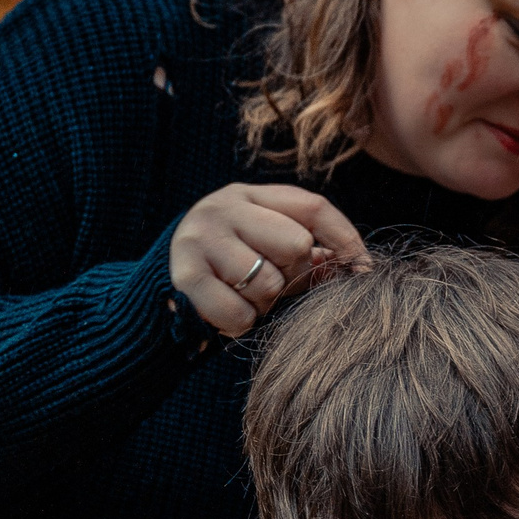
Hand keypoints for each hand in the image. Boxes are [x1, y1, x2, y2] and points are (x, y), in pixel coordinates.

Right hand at [169, 183, 369, 336]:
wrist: (154, 291)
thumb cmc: (226, 270)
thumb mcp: (263, 249)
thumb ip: (308, 254)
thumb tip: (360, 268)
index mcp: (250, 195)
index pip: (312, 207)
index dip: (345, 238)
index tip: (364, 269)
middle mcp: (224, 208)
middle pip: (295, 245)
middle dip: (292, 276)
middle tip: (270, 285)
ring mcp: (201, 238)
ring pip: (268, 283)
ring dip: (263, 304)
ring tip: (243, 299)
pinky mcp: (186, 275)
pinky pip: (239, 313)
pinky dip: (240, 323)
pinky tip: (225, 313)